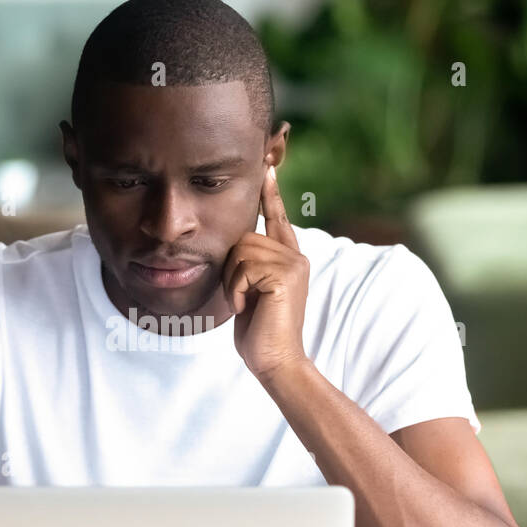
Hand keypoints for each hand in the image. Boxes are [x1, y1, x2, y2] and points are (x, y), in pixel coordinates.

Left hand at [223, 163, 310, 380]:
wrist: (275, 361)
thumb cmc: (258, 331)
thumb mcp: (250, 290)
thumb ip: (250, 264)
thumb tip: (237, 243)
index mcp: (288, 257)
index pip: (276, 217)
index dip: (270, 192)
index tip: (266, 165)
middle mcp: (295, 255)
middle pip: (244, 236)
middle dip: (231, 268)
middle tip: (242, 297)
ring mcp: (293, 263)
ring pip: (241, 250)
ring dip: (232, 281)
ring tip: (246, 303)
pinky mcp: (286, 274)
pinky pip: (243, 267)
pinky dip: (236, 290)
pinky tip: (247, 307)